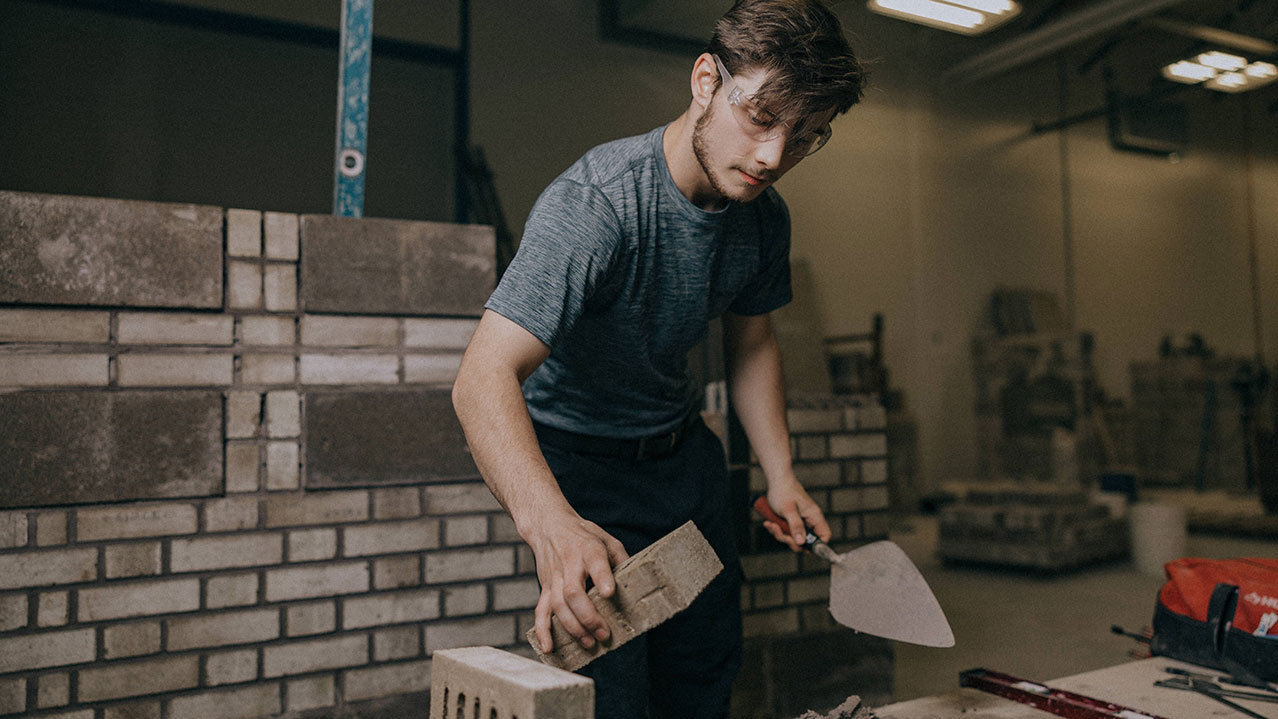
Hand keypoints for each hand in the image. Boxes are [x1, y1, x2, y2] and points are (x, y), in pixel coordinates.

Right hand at [525, 515, 628, 653]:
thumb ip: (620, 558)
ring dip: (572, 627)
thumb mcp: (606, 538)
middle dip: (588, 616)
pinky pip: (540, 611)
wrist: (548, 525)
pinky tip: (549, 648)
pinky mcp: (544, 587)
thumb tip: (636, 582)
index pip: (595, 563)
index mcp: (588, 549)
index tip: (610, 593)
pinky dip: (543, 631)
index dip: (602, 578)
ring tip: (589, 642)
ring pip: (558, 606)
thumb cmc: (582, 534)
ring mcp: (554, 578)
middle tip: (603, 633)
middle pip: (573, 593)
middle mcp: (568, 564)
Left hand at [762, 479, 829, 551]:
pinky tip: (769, 522)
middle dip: (791, 540)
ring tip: (771, 524)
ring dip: (781, 534)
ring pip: (794, 538)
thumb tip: (801, 543)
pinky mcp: (791, 521)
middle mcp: (809, 520)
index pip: (824, 536)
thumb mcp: (788, 510)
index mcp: (814, 516)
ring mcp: (800, 521)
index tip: (802, 545)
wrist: (776, 480)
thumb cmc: (783, 491)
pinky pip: (786, 532)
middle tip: (780, 533)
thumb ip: (796, 526)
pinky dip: (777, 529)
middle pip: (806, 541)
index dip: (816, 545)